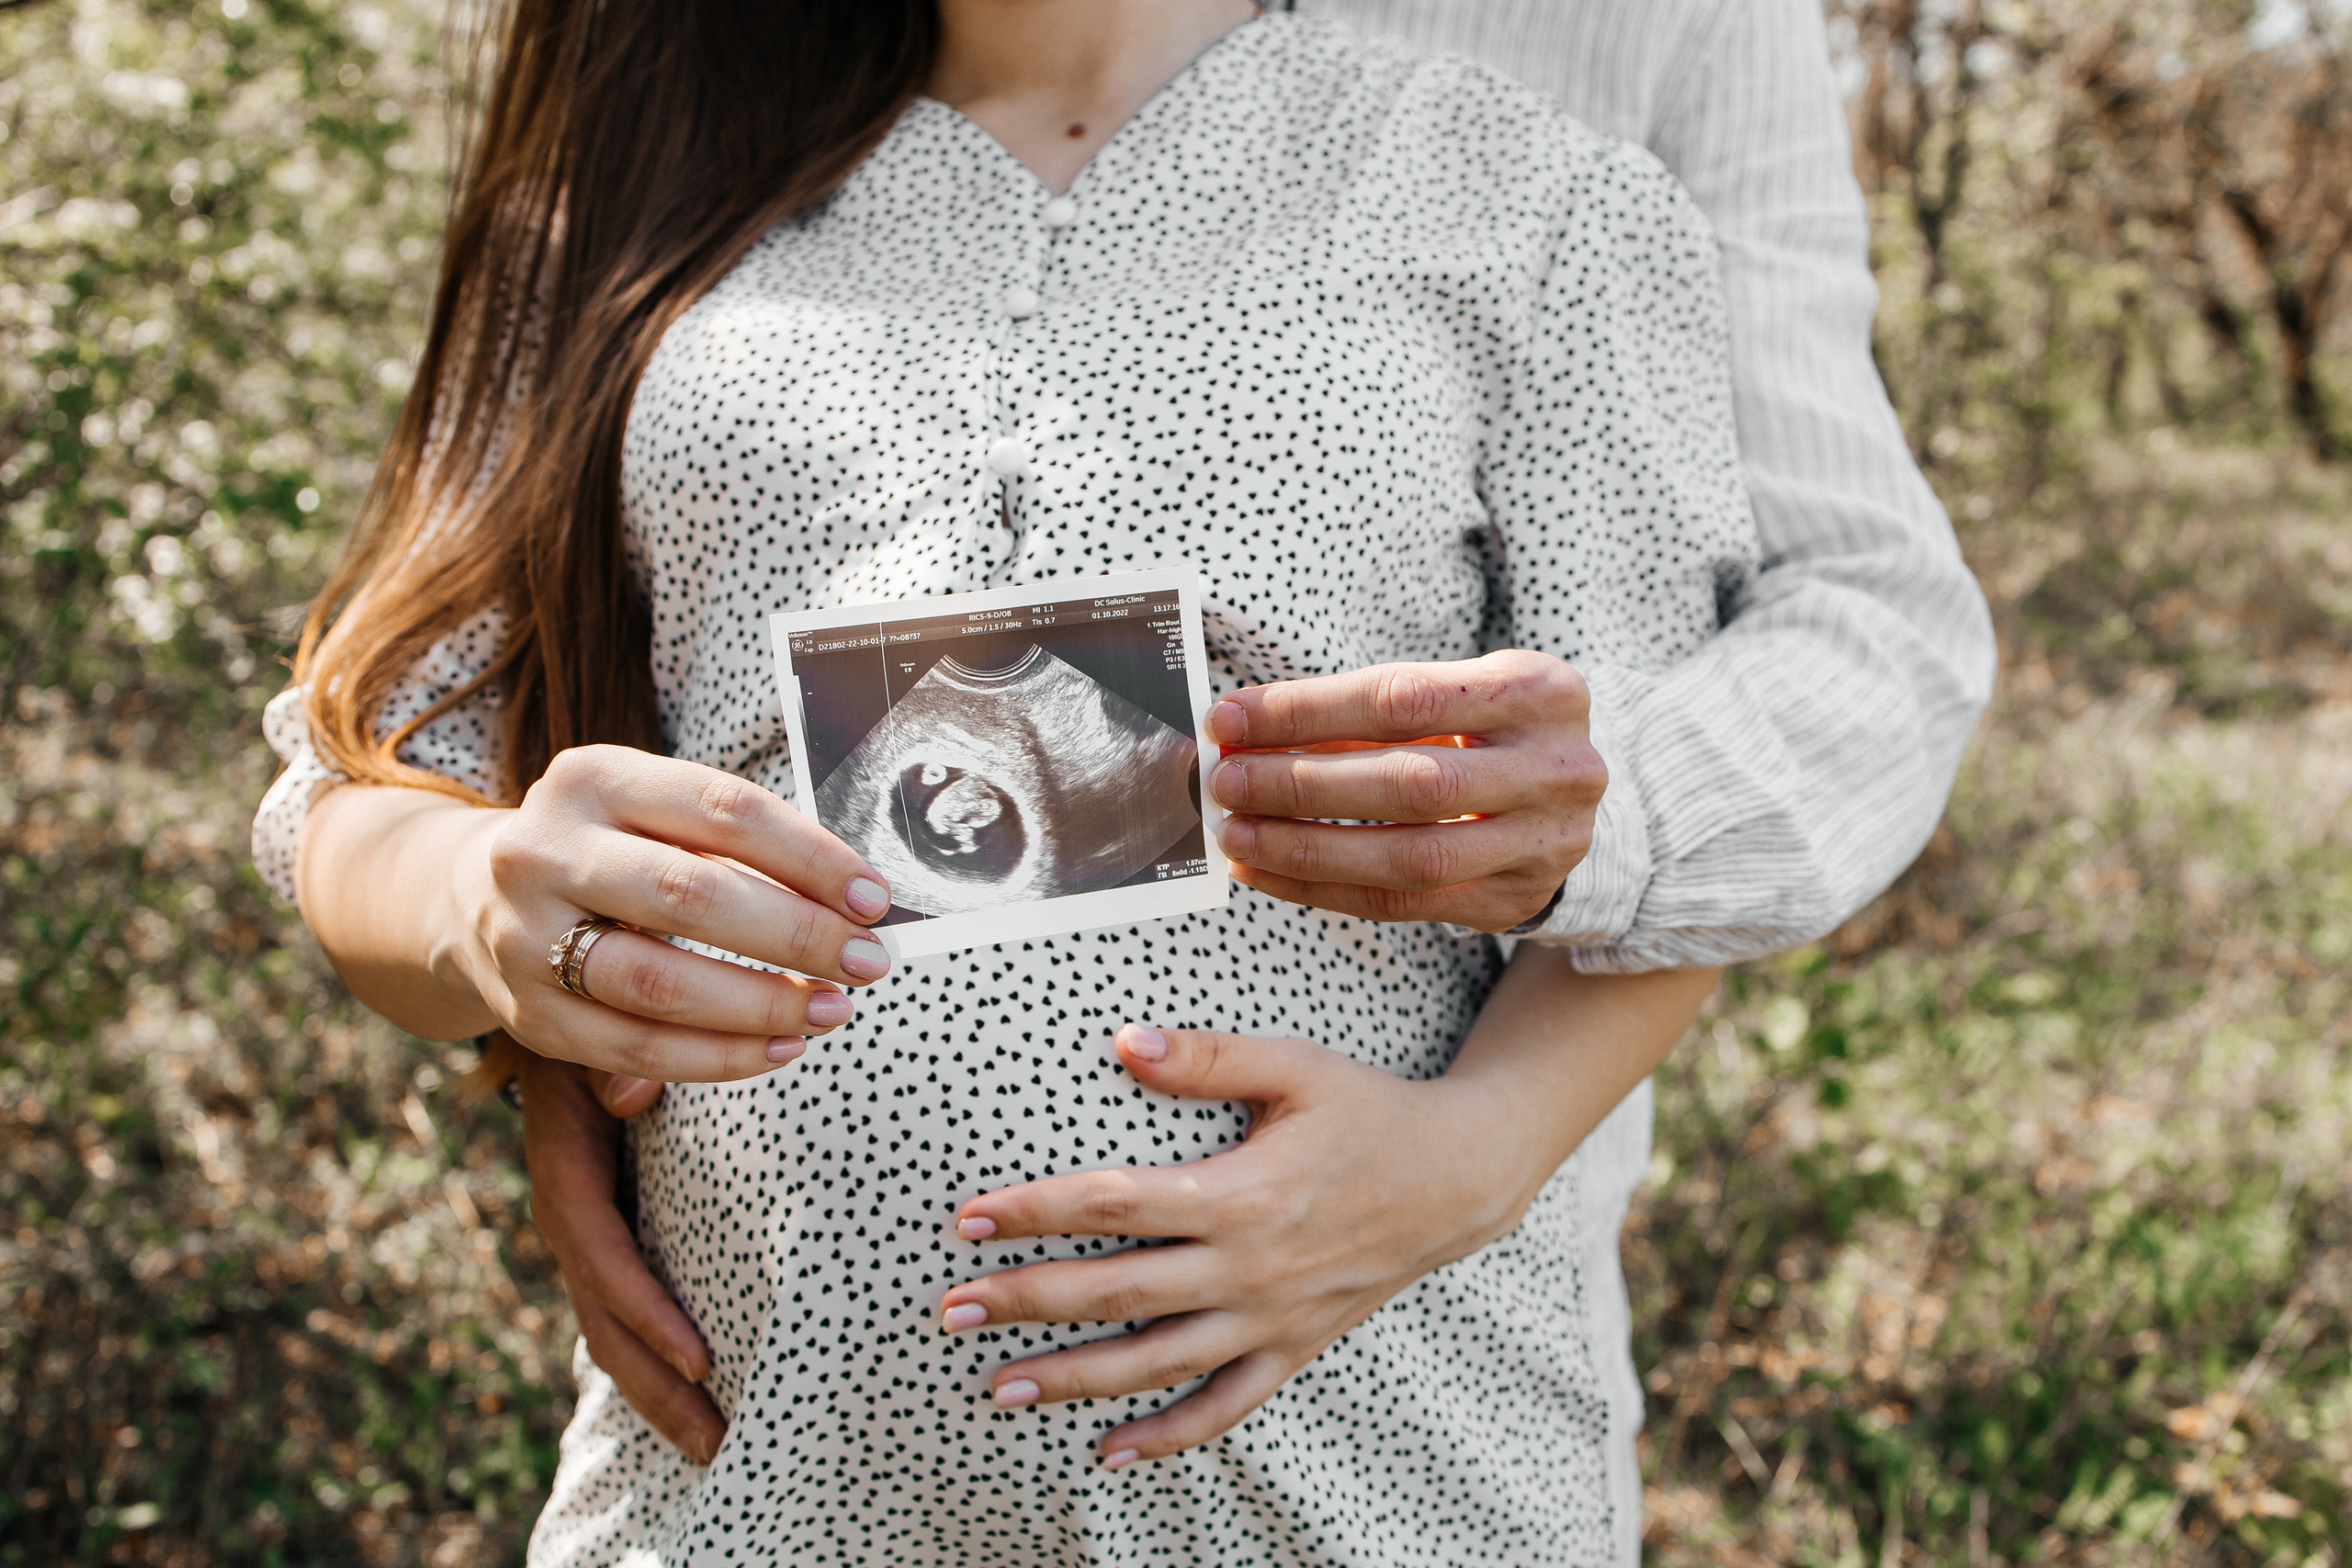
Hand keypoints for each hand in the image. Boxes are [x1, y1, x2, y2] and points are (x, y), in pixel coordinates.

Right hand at [457, 745, 897, 1081]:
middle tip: (868, 961)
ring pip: (658, 983)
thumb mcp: (653, 815)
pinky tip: (779, 1048)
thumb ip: (738, 850)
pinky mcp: (523, 1012)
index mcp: (592, 778)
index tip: (873, 897)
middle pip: (691, 896)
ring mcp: (522, 934)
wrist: (465, 895)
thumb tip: (854, 907)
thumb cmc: (608, 850)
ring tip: (830, 1010)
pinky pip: (632, 1049)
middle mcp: (544, 849)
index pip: (722, 809)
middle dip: (796, 935)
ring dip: (760, 1004)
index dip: (810, 857)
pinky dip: (718, 1056)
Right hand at [518, 1052, 726, 1462]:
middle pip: (609, 1323)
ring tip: (712, 1446)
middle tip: (718, 1443)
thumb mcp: (593, 1039)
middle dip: (660, 1388)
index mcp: (567, 1177)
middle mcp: (574, 1221)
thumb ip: (612, 1066)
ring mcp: (590, 1239)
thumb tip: (632, 1096)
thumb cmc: (596, 1028)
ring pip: (614, 1334)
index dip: (649, 1315)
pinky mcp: (610, 1242)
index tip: (700, 1361)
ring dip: (660, 1393)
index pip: (607, 1259)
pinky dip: (656, 1363)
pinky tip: (698, 1398)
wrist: (564, 1014)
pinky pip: (626, 1315)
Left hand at [934, 1023, 1557, 1469]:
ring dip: (1073, 1379)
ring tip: (997, 1388)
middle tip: (951, 1311)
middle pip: (1118, 1292)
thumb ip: (1207, 1056)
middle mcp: (1249, 1267)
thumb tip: (1123, 1042)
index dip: (1037, 1211)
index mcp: (1240, 1194)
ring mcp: (1271, 1318)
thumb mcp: (1295, 1067)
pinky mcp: (1293, 1348)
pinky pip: (1224, 1406)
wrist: (1458, 1178)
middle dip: (1027, 1302)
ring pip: (1156, 1362)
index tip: (969, 1218)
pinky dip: (1167, 1436)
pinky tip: (1109, 1452)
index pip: (1116, 1205)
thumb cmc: (1369, 1111)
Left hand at [1206, 648, 1605, 931]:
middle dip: (1302, 783)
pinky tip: (1269, 872)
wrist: (1568, 793)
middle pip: (1412, 783)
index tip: (1232, 719)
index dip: (1308, 712)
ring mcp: (1544, 844)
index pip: (1404, 700)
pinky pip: (1404, 906)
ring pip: (1410, 857)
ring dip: (1307, 847)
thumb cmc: (1488, 728)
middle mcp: (1557, 769)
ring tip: (1238, 834)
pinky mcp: (1514, 900)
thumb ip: (1363, 709)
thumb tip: (1246, 730)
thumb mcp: (1453, 692)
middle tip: (1228, 781)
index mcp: (1540, 692)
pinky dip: (1325, 889)